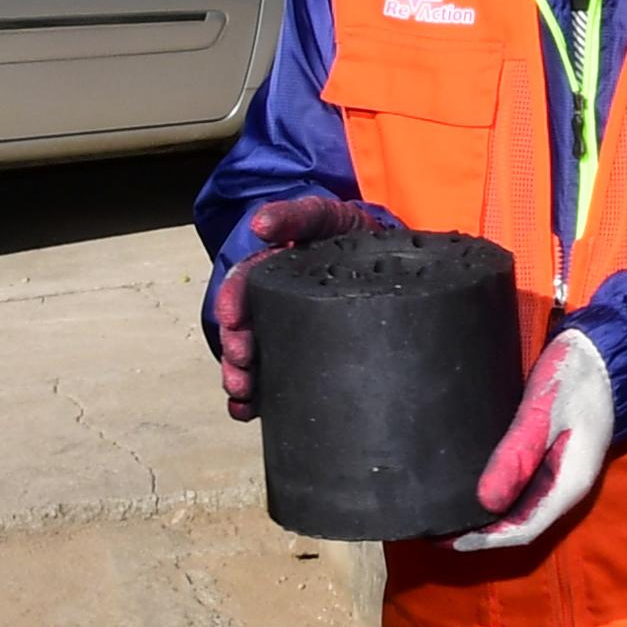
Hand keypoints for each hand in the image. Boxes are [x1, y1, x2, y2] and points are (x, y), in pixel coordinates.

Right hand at [212, 195, 388, 420]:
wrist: (394, 255)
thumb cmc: (354, 234)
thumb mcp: (326, 218)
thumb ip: (297, 215)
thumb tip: (260, 225)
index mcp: (275, 271)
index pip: (243, 286)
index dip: (231, 303)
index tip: (231, 320)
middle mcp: (277, 303)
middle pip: (245, 328)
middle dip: (235, 349)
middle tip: (240, 367)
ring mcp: (292, 330)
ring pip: (256, 357)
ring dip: (241, 378)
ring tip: (243, 393)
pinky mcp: (309, 355)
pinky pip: (278, 380)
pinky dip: (257, 398)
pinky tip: (248, 411)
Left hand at [455, 329, 612, 552]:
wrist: (604, 352)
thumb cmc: (577, 377)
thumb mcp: (544, 411)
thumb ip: (518, 453)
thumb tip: (485, 501)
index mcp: (568, 484)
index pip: (525, 529)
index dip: (487, 540)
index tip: (449, 540)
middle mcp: (563, 487)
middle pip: (520, 524)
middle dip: (481, 533)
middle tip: (436, 530)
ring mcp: (558, 473)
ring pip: (519, 508)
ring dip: (486, 516)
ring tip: (447, 514)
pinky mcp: (550, 458)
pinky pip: (520, 488)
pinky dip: (494, 495)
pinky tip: (471, 488)